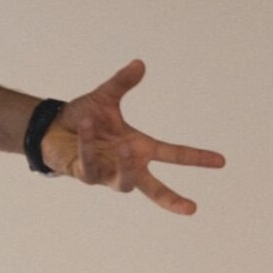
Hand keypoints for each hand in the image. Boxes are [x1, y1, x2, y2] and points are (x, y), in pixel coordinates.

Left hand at [45, 62, 224, 215]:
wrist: (51, 128)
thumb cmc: (82, 119)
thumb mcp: (105, 98)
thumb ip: (123, 83)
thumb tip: (140, 63)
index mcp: (140, 149)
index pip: (173, 155)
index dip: (197, 158)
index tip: (221, 161)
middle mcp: (127, 165)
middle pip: (154, 188)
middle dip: (171, 199)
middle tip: (190, 208)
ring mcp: (107, 173)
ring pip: (125, 181)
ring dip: (127, 165)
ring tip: (127, 147)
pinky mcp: (85, 174)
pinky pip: (90, 161)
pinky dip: (89, 142)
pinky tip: (86, 123)